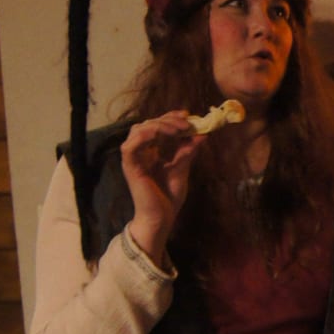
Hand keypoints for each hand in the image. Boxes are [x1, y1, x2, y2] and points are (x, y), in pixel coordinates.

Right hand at [120, 111, 200, 263]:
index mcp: (150, 152)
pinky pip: (130, 146)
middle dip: (167, 120)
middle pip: (147, 124)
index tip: (187, 115)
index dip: (169, 117)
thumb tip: (203, 134)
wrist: (161, 218)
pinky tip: (158, 134)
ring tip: (178, 129)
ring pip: (138, 130)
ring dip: (158, 125)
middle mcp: (139, 152)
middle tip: (187, 122)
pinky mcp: (130, 167)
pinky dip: (143, 136)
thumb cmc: (169, 197)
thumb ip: (188, 151)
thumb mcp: (182, 168)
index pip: (155, 125)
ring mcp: (133, 159)